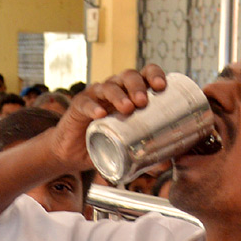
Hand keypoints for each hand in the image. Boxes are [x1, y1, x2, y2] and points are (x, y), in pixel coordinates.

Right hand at [50, 65, 167, 170]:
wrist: (75, 153)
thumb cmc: (106, 144)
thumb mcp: (127, 151)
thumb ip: (147, 158)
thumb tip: (166, 166)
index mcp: (131, 93)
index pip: (145, 74)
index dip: (154, 75)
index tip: (162, 87)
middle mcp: (115, 89)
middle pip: (128, 76)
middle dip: (137, 86)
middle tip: (143, 102)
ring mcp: (96, 96)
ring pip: (108, 86)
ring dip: (119, 95)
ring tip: (127, 108)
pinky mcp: (78, 106)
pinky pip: (85, 102)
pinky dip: (93, 107)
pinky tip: (100, 114)